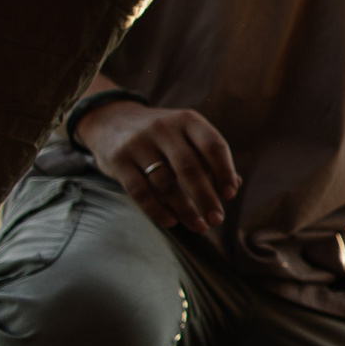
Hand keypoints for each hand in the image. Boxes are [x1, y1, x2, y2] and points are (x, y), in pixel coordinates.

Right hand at [79, 101, 239, 230]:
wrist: (110, 120)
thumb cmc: (162, 136)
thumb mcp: (187, 136)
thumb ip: (210, 158)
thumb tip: (234, 186)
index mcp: (187, 121)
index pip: (213, 145)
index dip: (224, 171)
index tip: (229, 195)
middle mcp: (163, 128)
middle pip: (189, 167)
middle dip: (205, 197)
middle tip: (217, 220)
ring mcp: (138, 143)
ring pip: (165, 182)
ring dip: (184, 209)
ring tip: (199, 226)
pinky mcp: (118, 160)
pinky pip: (139, 190)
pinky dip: (156, 209)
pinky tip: (171, 222)